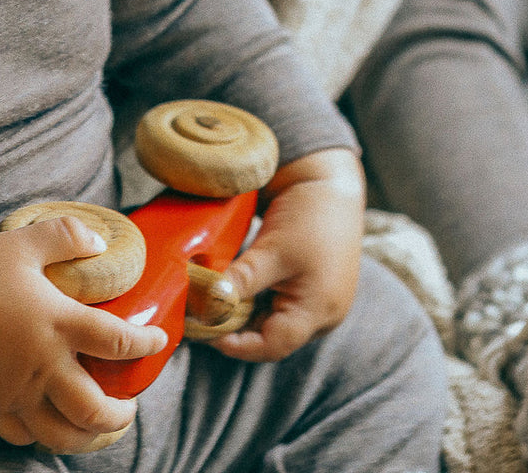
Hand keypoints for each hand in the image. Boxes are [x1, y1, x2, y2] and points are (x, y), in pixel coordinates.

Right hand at [0, 217, 166, 450]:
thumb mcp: (20, 242)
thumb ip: (64, 236)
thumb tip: (99, 241)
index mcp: (55, 323)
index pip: (116, 341)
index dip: (145, 343)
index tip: (159, 340)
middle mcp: (42, 364)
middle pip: (95, 408)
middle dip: (122, 414)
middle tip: (131, 404)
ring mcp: (17, 389)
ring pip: (62, 433)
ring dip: (89, 436)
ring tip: (101, 427)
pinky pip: (21, 434)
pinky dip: (40, 438)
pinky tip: (48, 427)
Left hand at [210, 147, 364, 361]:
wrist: (328, 181)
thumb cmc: (310, 216)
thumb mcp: (274, 250)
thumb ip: (243, 280)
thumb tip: (208, 303)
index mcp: (319, 311)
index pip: (272, 345)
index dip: (236, 343)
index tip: (202, 330)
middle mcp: (321, 313)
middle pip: (271, 335)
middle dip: (235, 328)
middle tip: (199, 314)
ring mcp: (316, 299)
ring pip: (271, 318)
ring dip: (242, 312)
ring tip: (210, 299)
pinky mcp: (307, 283)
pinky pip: (276, 302)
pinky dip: (252, 297)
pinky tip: (230, 286)